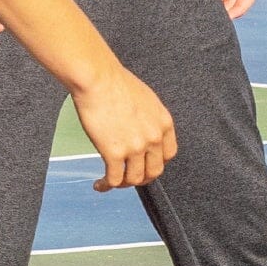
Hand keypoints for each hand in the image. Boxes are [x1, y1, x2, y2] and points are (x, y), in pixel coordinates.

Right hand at [72, 65, 177, 190]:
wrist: (98, 80)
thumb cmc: (116, 85)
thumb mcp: (146, 101)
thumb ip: (149, 120)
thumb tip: (141, 132)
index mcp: (164, 123)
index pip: (168, 155)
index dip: (156, 163)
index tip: (144, 165)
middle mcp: (154, 137)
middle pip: (154, 171)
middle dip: (141, 178)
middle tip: (127, 178)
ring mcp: (136, 147)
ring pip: (135, 179)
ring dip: (122, 184)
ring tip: (110, 181)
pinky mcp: (114, 153)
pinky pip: (114, 179)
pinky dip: (107, 185)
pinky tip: (100, 184)